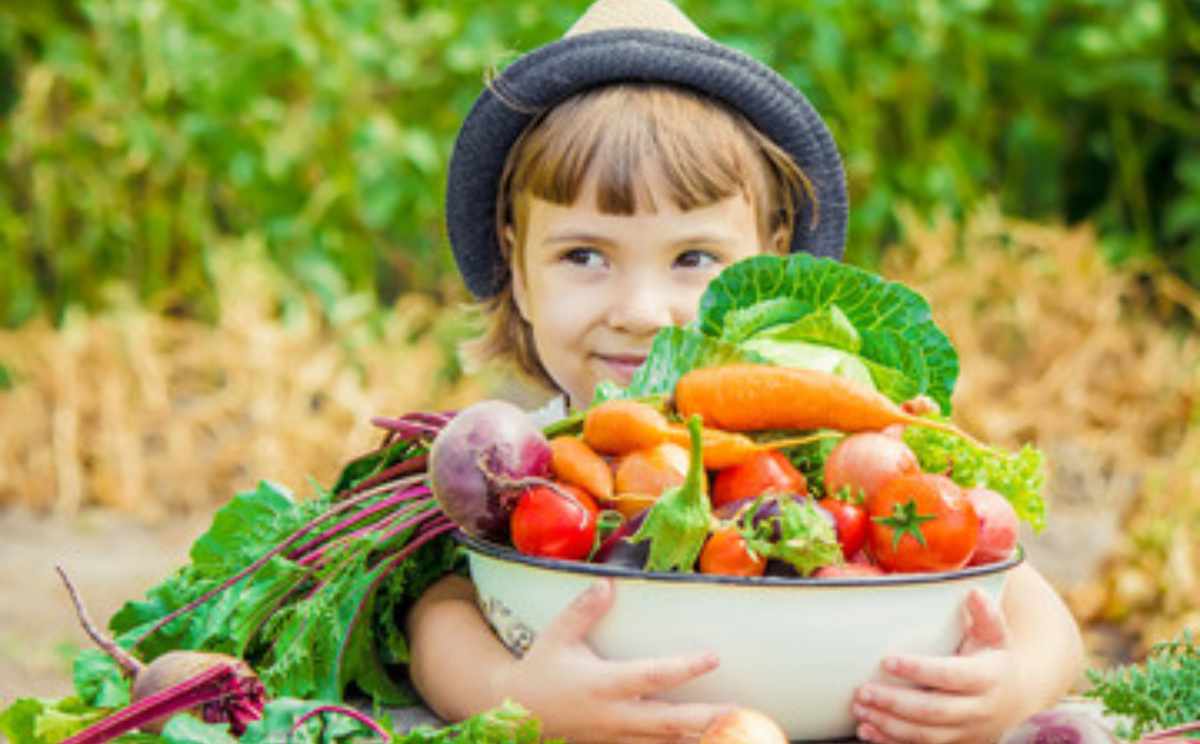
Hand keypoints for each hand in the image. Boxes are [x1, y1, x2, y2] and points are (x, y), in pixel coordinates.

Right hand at [493, 578, 728, 743]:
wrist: (514, 713)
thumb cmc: (539, 669)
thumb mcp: (556, 636)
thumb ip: (582, 611)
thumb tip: (607, 584)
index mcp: (602, 684)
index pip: (651, 676)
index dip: (684, 668)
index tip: (713, 657)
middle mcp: (613, 715)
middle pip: (667, 722)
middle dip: (705, 719)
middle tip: (740, 712)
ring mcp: (614, 736)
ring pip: (662, 743)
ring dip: (697, 738)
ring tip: (733, 730)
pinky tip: (700, 741)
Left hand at [852, 590, 1025, 743]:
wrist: (1015, 698)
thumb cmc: (994, 658)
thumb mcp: (995, 634)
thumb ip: (984, 614)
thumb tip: (973, 591)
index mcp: (987, 677)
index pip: (951, 676)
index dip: (919, 670)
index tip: (888, 661)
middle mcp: (978, 709)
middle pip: (934, 711)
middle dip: (895, 703)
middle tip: (863, 691)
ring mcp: (966, 731)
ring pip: (925, 735)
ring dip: (888, 725)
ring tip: (860, 709)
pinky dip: (891, 743)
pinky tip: (868, 731)